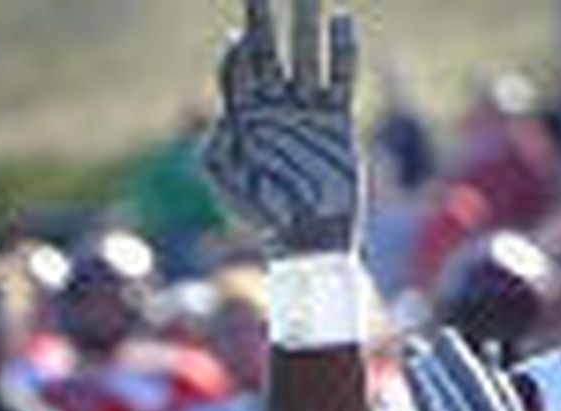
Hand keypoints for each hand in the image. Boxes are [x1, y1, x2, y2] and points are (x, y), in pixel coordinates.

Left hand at [202, 0, 361, 256]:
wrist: (306, 239)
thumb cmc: (262, 215)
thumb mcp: (225, 179)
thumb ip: (217, 143)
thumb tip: (227, 111)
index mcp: (244, 116)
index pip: (238, 69)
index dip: (238, 51)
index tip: (242, 37)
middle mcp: (274, 106)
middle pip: (268, 50)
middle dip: (264, 16)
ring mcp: (305, 112)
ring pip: (306, 57)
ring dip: (307, 23)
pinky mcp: (335, 122)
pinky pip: (339, 80)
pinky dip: (342, 52)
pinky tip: (342, 22)